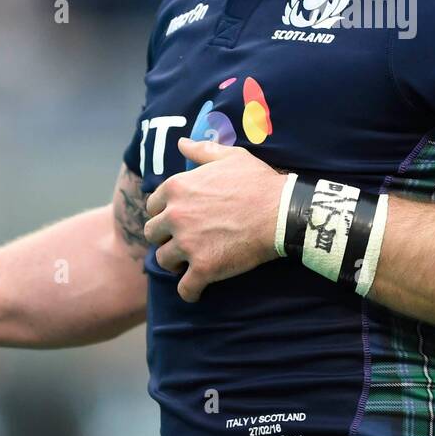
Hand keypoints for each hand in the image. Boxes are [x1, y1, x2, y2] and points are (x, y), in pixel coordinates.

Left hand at [144, 138, 282, 301]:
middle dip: (165, 238)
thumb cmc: (258, 182)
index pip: (152, 206)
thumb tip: (181, 144)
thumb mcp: (230, 157)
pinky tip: (197, 290)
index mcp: (177, 188)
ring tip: (190, 263)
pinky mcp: (203, 268)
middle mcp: (176, 215)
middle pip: (152, 234)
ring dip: (175, 263)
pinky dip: (190, 292)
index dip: (164, 214)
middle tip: (183, 241)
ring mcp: (187, 244)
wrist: (281, 212)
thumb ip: (202, 150)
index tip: (178, 220)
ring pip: (164, 261)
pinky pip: (185, 289)